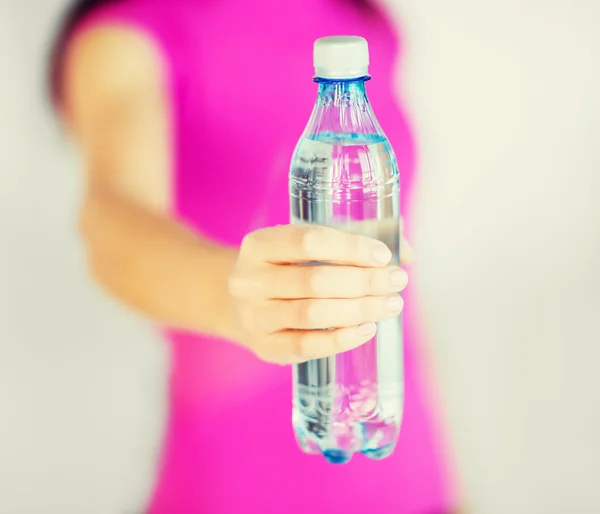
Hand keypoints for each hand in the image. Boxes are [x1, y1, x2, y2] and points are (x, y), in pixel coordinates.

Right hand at [228, 224, 408, 363]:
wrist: (243, 304)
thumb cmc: (287, 269)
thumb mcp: (306, 246)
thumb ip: (354, 240)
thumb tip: (407, 252)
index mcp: (259, 244)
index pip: (309, 241)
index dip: (351, 248)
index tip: (384, 256)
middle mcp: (249, 280)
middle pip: (314, 281)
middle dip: (363, 282)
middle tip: (396, 282)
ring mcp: (253, 316)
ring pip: (312, 314)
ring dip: (359, 310)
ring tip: (391, 305)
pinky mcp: (265, 347)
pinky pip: (306, 346)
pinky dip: (341, 339)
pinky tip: (368, 329)